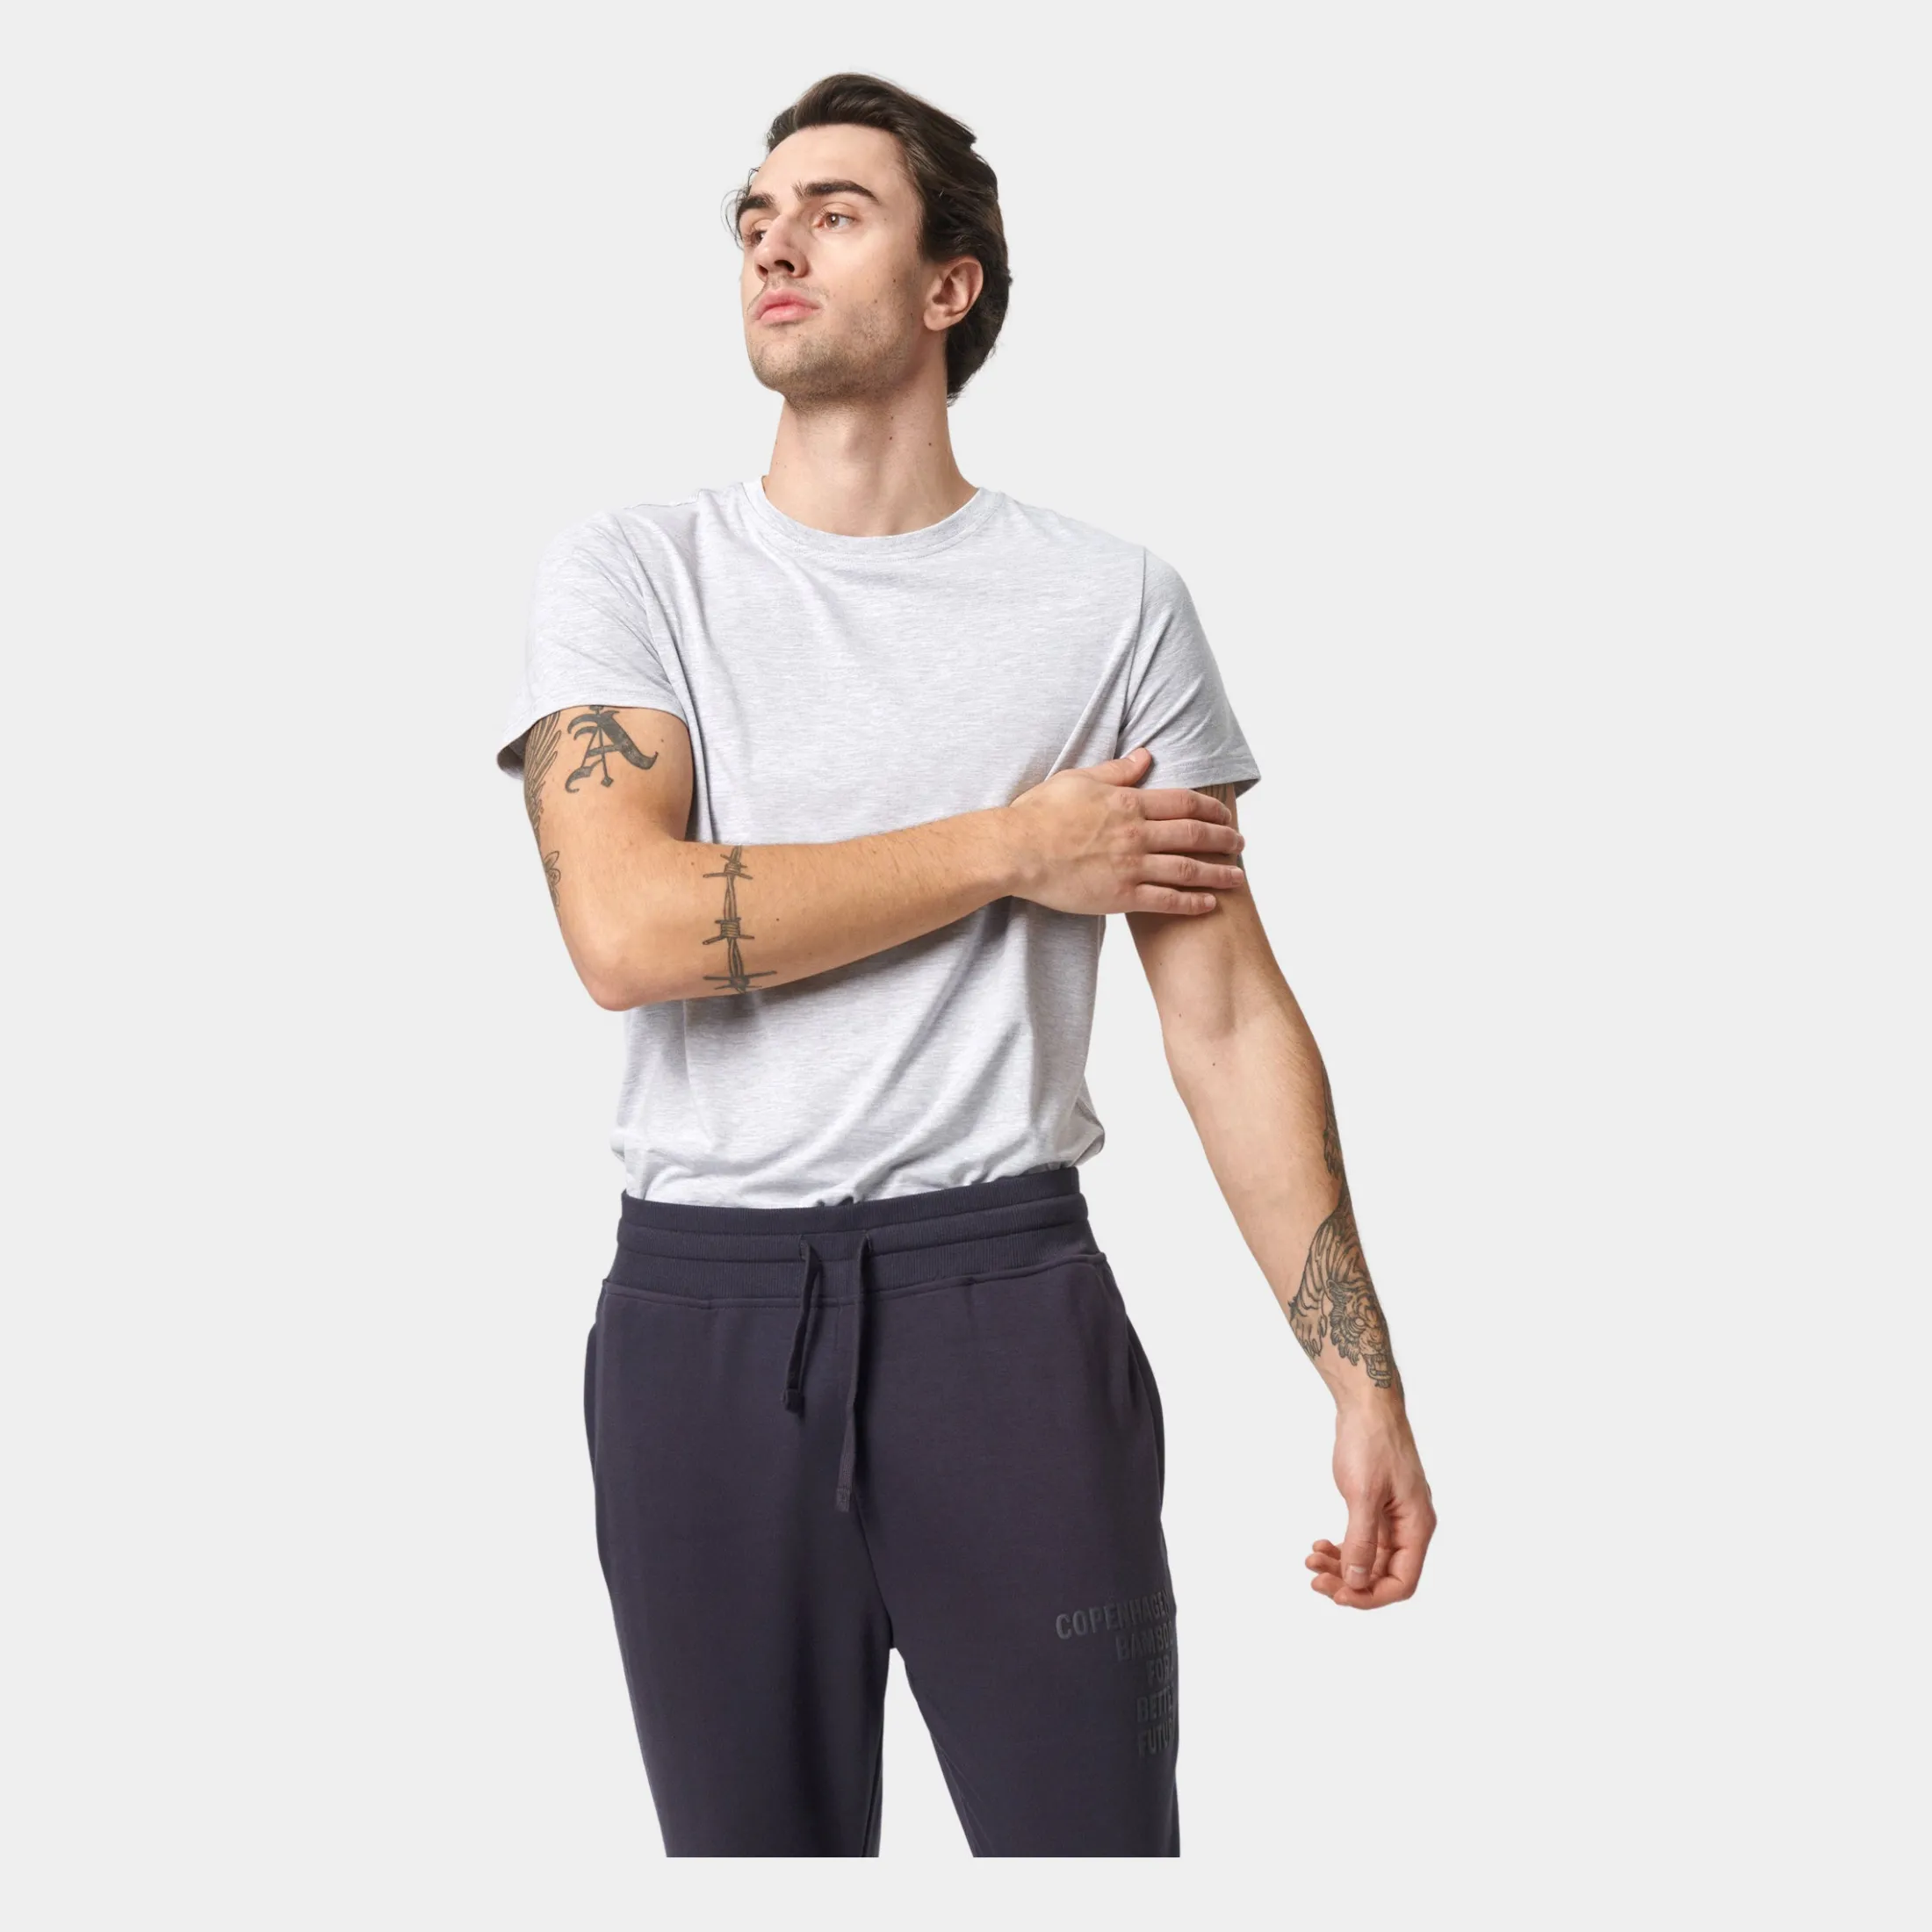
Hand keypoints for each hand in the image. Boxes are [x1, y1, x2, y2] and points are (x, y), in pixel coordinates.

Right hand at [1003, 745, 1246, 916]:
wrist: (1016, 850)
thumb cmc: (1040, 813)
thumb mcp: (1079, 779)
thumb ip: (1117, 771)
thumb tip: (1145, 756)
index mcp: (1128, 802)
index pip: (1184, 802)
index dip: (1210, 808)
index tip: (1224, 814)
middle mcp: (1136, 833)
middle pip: (1193, 834)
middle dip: (1222, 839)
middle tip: (1240, 843)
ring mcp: (1130, 866)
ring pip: (1187, 869)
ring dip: (1217, 873)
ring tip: (1237, 877)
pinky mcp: (1120, 896)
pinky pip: (1165, 900)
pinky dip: (1191, 902)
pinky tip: (1209, 903)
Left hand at [1305, 1396, 1435, 1608]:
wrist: (1366, 1406)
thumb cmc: (1372, 1442)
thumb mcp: (1364, 1494)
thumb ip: (1362, 1539)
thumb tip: (1356, 1581)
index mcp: (1417, 1526)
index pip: (1402, 1582)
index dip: (1371, 1596)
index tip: (1338, 1595)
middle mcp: (1410, 1526)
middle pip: (1382, 1574)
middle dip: (1349, 1581)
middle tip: (1315, 1579)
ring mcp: (1393, 1517)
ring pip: (1369, 1558)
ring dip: (1341, 1564)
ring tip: (1311, 1559)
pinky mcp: (1377, 1507)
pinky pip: (1362, 1540)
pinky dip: (1341, 1546)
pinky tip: (1319, 1545)